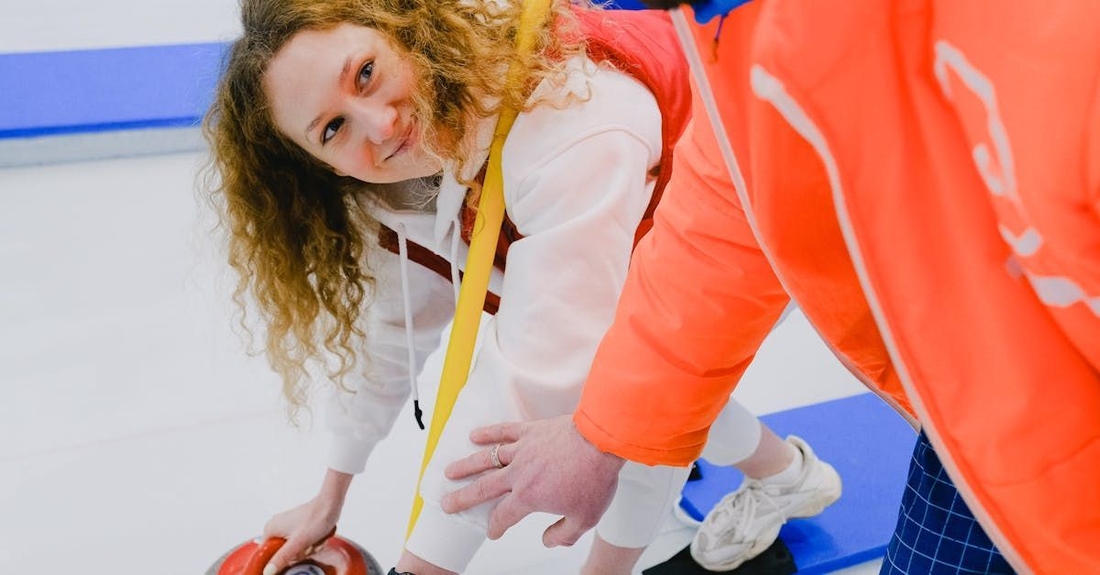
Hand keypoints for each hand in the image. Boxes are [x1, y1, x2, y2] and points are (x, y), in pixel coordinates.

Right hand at [261, 470, 351, 574]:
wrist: (330, 505)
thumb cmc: (316, 518)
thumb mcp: (298, 543)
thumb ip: (281, 558)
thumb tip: (268, 571)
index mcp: (270, 529)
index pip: (266, 554)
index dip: (279, 559)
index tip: (292, 555)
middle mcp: (276, 526)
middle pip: (282, 553)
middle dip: (298, 553)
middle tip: (307, 544)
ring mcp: (287, 526)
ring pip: (293, 549)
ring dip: (306, 548)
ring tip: (313, 539)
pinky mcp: (297, 527)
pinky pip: (300, 543)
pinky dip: (310, 543)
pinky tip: (316, 537)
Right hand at [441, 415, 624, 546]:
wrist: (601, 441)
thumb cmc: (594, 477)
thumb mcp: (584, 519)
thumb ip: (563, 535)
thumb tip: (548, 541)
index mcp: (529, 497)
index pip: (503, 516)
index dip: (495, 527)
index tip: (492, 532)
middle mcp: (519, 474)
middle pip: (483, 488)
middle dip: (462, 498)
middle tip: (446, 504)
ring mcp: (523, 450)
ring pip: (487, 459)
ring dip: (466, 466)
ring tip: (450, 471)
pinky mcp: (531, 431)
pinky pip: (504, 431)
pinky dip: (488, 433)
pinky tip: (474, 435)